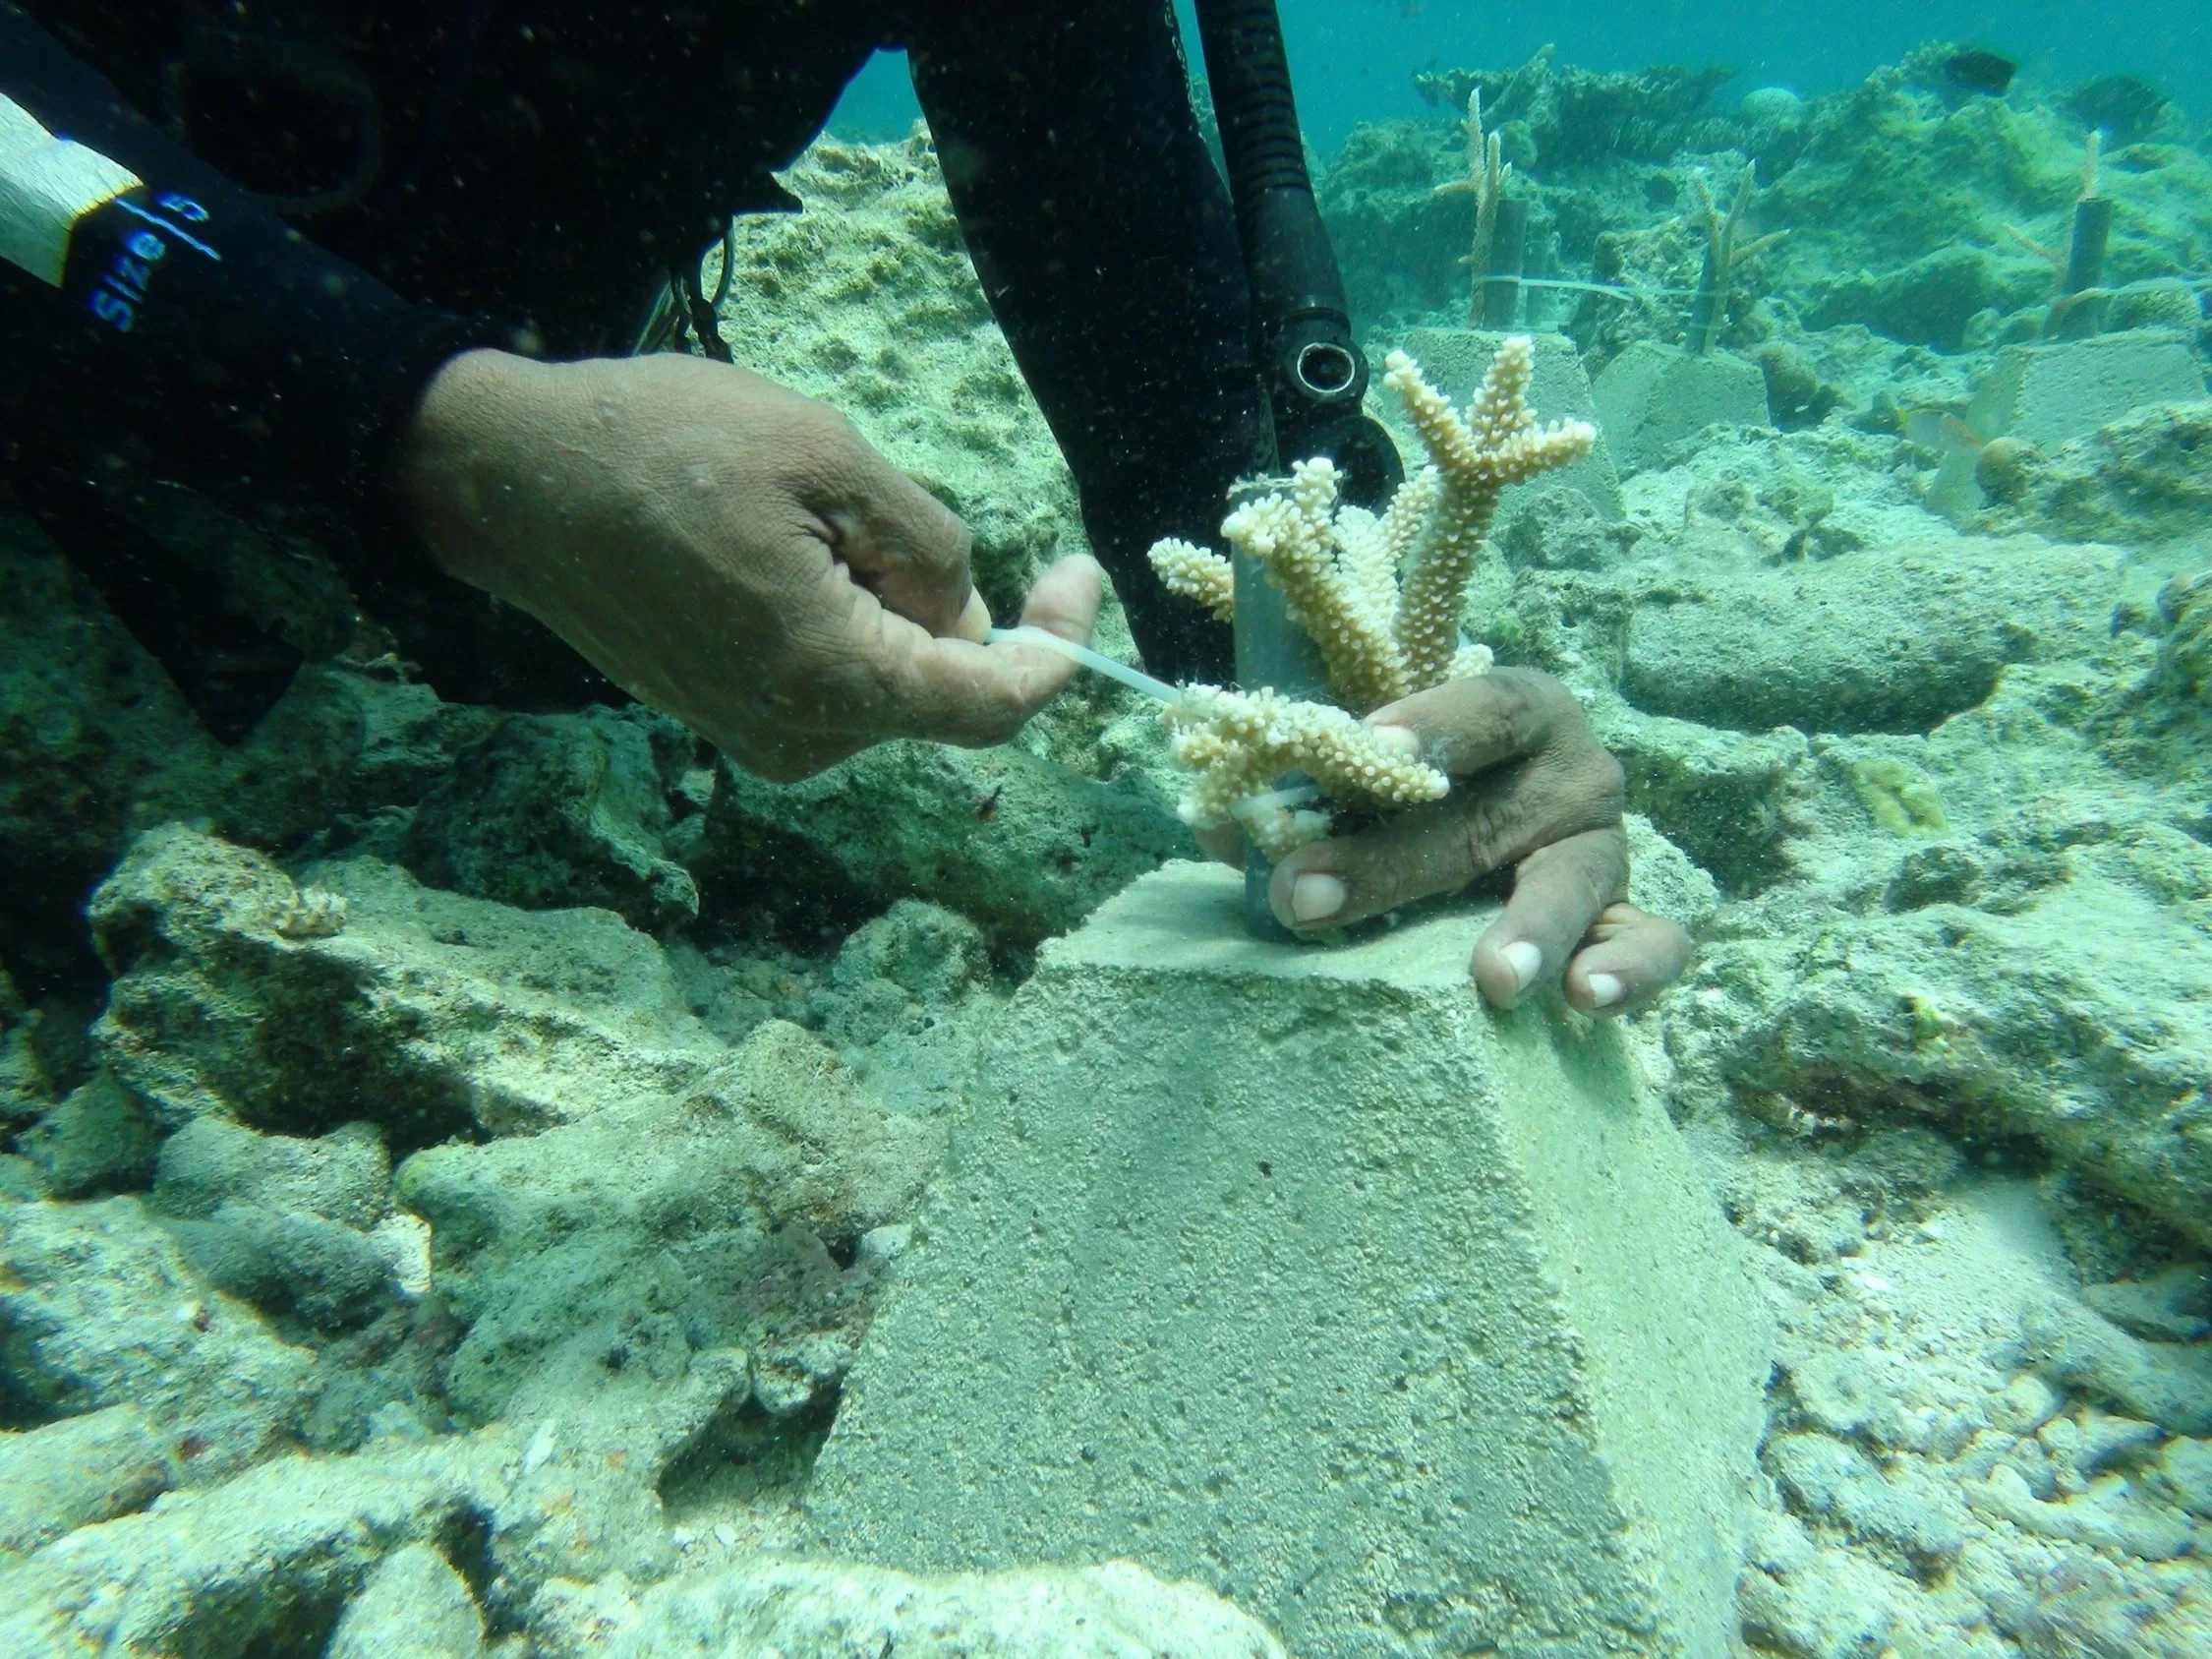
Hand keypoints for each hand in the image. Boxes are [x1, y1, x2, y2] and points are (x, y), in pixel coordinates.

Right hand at [390, 349, 1100, 779]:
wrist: (510, 480)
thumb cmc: (659, 448)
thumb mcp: (827, 455)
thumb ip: (927, 545)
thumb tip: (968, 614)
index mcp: (832, 682)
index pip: (993, 706)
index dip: (1059, 644)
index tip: (1081, 568)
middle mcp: (800, 736)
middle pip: (939, 686)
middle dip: (944, 597)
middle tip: (868, 496)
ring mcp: (757, 734)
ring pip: (887, 677)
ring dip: (884, 600)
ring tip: (793, 512)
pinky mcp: (728, 716)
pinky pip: (832, 675)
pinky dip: (842, 614)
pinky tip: (770, 544)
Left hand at [1216, 669, 1692, 1014]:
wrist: (1487, 811)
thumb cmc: (1408, 781)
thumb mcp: (1360, 760)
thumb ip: (1299, 779)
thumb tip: (1225, 825)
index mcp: (1517, 707)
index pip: (1487, 703)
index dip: (1434, 723)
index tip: (1369, 745)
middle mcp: (1571, 772)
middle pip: (1488, 816)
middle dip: (1393, 863)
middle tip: (1308, 898)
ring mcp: (1604, 849)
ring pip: (1573, 883)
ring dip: (1531, 928)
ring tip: (1493, 979)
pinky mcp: (1625, 918)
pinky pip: (1651, 945)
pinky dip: (1629, 972)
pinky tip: (1584, 999)